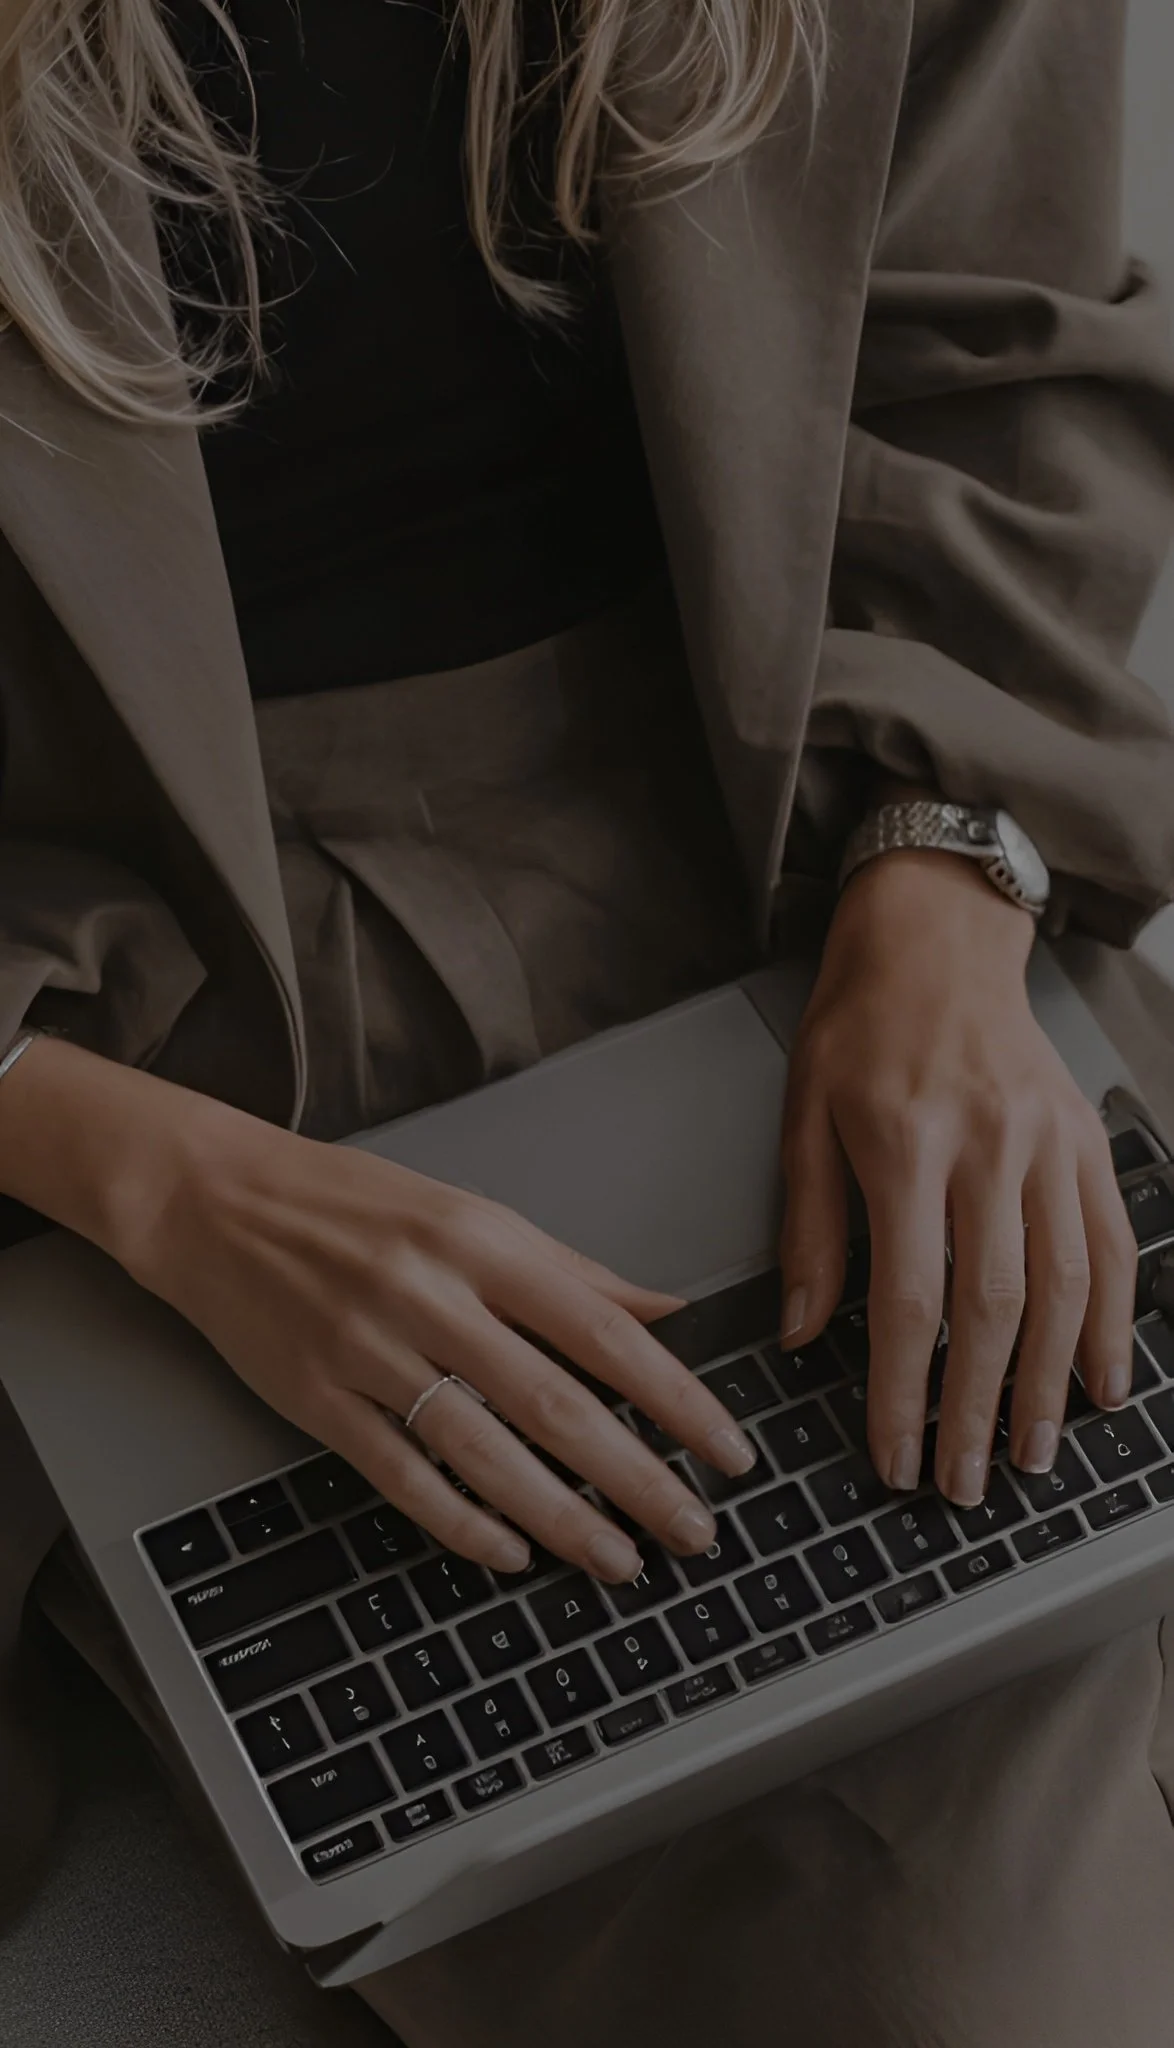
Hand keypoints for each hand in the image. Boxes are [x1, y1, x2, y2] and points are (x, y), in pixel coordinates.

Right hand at [87, 1070, 753, 1580]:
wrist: (217, 1202)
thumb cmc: (354, 1205)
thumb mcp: (472, 1213)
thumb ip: (572, 1270)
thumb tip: (666, 1312)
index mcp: (483, 1243)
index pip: (604, 1331)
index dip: (676, 1398)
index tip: (728, 1450)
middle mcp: (432, 1295)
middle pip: (556, 1403)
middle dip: (637, 1477)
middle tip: (694, 1530)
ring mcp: (370, 1350)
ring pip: (485, 1452)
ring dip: (562, 1517)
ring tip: (620, 1560)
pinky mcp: (317, 1399)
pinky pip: (402, 1475)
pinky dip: (460, 1522)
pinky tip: (511, 1552)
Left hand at [779, 851, 1136, 1505]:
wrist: (938, 936)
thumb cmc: (859, 1023)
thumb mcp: (803, 1115)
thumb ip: (809, 1228)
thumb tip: (801, 1332)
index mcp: (906, 1142)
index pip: (907, 1297)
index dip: (901, 1391)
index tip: (894, 1456)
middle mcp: (990, 1146)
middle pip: (994, 1306)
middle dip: (979, 1409)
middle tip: (966, 1483)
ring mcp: (1050, 1144)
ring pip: (1066, 1288)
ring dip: (1050, 1384)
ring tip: (1033, 1455)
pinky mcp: (1086, 1141)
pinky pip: (1114, 1245)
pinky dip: (1116, 1322)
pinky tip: (1102, 1381)